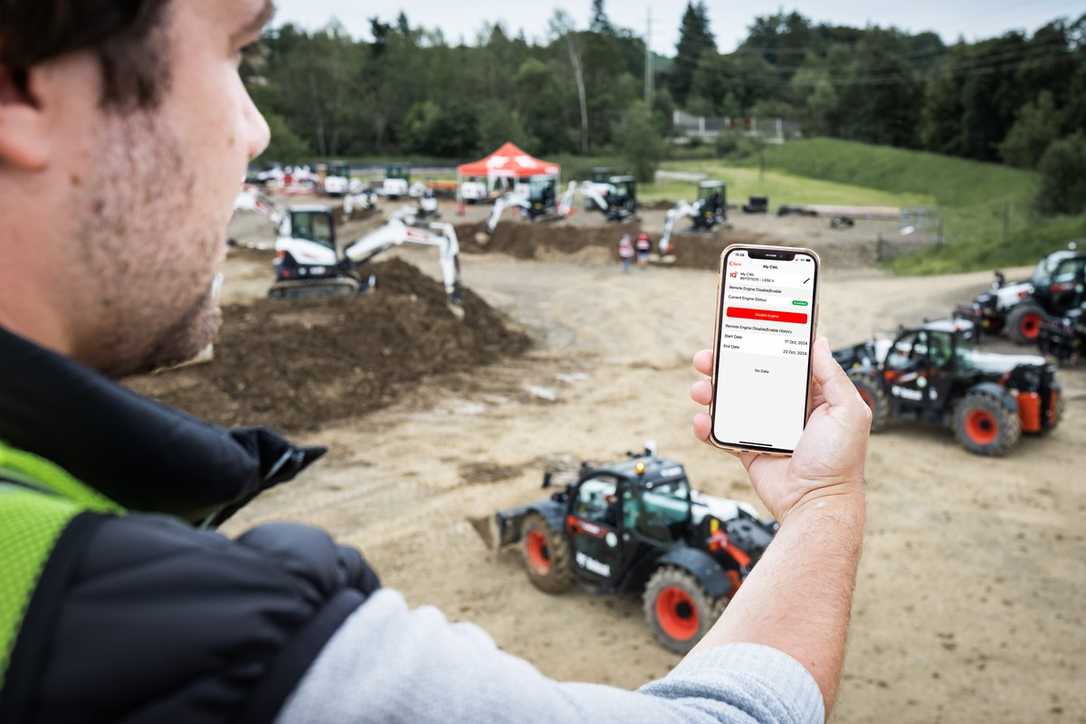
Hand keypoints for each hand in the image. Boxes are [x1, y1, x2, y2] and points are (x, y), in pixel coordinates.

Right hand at [689, 338, 869, 521]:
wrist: (816, 505)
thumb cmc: (840, 462)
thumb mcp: (848, 411)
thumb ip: (833, 376)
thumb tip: (820, 342)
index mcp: (811, 395)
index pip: (782, 362)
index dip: (762, 346)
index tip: (744, 332)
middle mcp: (785, 408)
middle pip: (749, 377)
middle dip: (725, 365)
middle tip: (708, 358)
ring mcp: (764, 428)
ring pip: (731, 401)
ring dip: (711, 392)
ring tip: (701, 390)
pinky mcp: (748, 448)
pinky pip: (722, 433)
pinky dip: (708, 426)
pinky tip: (703, 422)